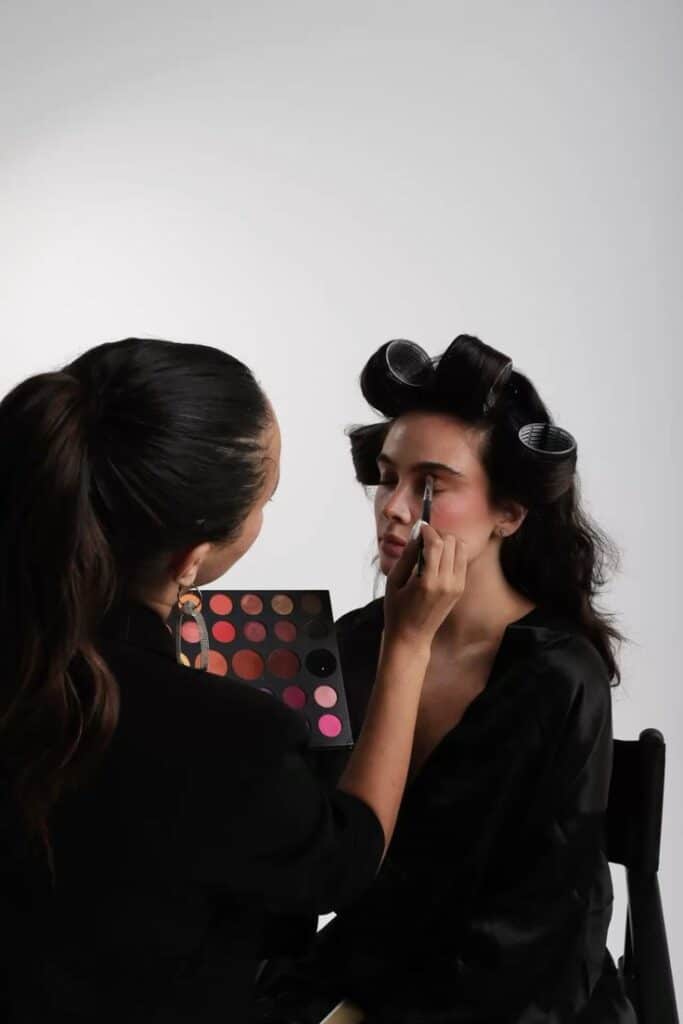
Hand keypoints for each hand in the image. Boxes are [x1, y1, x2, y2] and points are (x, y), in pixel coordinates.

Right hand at [383, 523, 466, 647]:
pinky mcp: (460, 588)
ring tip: (432, 547)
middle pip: (451, 542)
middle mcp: (447, 583)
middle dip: (438, 534)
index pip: (436, 544)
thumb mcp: (394, 581)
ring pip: (461, 548)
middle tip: (424, 537)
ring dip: (448, 541)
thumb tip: (418, 533)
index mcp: (428, 582)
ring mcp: (457, 586)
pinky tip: (438, 558)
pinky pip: (462, 560)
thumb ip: (407, 555)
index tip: (420, 527)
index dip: (428, 530)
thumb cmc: (397, 610)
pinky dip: (452, 552)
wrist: (412, 637)